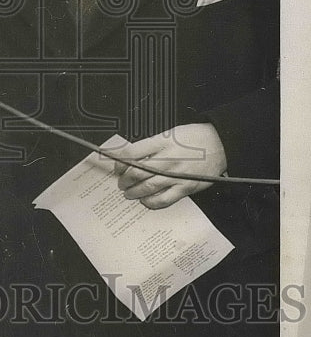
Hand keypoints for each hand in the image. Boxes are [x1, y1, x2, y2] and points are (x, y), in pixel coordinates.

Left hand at [95, 123, 226, 208]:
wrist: (220, 143)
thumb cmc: (195, 137)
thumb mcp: (169, 134)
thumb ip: (151, 146)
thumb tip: (131, 157)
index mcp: (161, 142)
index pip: (131, 153)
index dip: (118, 162)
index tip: (116, 166)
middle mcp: (167, 158)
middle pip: (136, 172)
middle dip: (123, 180)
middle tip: (120, 182)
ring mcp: (176, 174)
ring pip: (147, 187)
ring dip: (133, 192)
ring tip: (129, 192)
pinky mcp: (185, 187)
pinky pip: (164, 199)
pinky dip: (151, 202)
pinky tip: (146, 201)